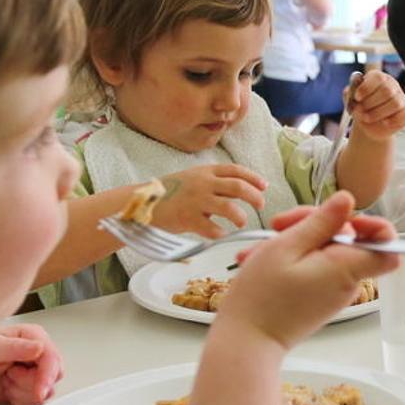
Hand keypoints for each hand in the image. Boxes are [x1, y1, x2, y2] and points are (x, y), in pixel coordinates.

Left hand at [0, 324, 63, 404]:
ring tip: (5, 379)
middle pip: (53, 376)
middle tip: (10, 376)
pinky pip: (35, 402)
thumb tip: (40, 347)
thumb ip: (17, 347)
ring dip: (22, 391)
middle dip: (31, 383)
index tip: (40, 389)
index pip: (52, 357)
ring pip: (45, 392)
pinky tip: (7, 389)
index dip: (47, 375)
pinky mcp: (30, 388)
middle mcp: (38, 354)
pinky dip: (20, 400)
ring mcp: (35, 372)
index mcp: (33, 337)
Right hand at [151, 165, 268, 238]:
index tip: (264, 186)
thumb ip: (215, 183)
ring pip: (228, 208)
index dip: (253, 178)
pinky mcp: (187, 218)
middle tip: (261, 205)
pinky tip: (221, 234)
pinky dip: (219, 233)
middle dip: (254, 196)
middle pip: (237, 187)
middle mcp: (202, 184)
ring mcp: (195, 201)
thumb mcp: (193, 180)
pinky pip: (211, 228)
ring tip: (241, 222)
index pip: (235, 170)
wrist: (141, 203)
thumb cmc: (169, 193)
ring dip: (240, 216)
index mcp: (205, 172)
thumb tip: (242, 190)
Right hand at [217, 192, 399, 347]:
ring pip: (325, 250)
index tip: (342, 217)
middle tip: (279, 225)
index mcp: (345, 268)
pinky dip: (291, 258)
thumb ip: (321, 223)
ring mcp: (333, 291)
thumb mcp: (286, 247)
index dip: (373, 224)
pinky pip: (314, 266)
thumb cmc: (261, 297)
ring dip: (294, 241)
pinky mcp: (319, 297)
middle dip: (314, 224)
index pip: (388, 245)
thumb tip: (348, 201)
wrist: (247, 341)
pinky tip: (262, 260)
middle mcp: (346, 282)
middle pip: (347, 239)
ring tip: (260, 249)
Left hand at [347, 70, 404, 140]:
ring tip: (367, 118)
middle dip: (370, 104)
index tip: (357, 98)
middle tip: (360, 111)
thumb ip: (350, 92)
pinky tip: (384, 123)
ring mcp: (402, 99)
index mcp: (378, 78)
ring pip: (396, 104)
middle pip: (387, 91)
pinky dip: (394, 121)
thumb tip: (352, 89)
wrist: (368, 125)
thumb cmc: (361, 109)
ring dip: (378, 114)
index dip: (366, 88)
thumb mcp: (351, 100)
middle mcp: (392, 86)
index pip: (378, 77)